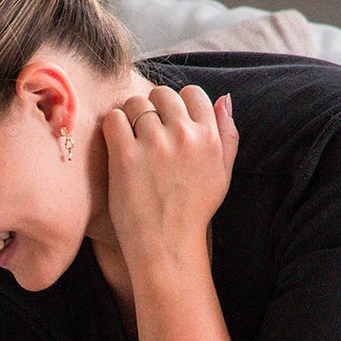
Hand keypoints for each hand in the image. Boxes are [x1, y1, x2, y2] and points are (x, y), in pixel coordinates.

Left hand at [102, 83, 238, 265]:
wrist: (167, 247)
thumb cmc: (193, 213)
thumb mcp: (222, 174)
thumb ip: (228, 134)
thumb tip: (224, 98)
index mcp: (209, 137)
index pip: (192, 93)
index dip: (178, 104)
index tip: (169, 123)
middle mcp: (184, 136)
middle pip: (162, 94)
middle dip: (153, 108)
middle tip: (146, 133)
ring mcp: (154, 145)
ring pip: (136, 103)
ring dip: (131, 116)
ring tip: (131, 140)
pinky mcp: (126, 157)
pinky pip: (115, 119)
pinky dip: (113, 127)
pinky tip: (117, 145)